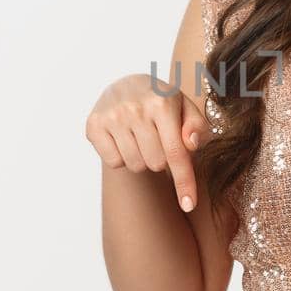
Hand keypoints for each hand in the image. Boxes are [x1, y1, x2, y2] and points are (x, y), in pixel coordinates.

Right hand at [85, 73, 214, 212]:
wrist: (127, 84)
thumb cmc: (163, 102)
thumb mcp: (186, 108)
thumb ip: (197, 127)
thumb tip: (190, 144)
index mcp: (162, 103)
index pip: (176, 153)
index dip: (184, 182)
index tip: (189, 205)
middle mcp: (135, 109)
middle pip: (156, 164)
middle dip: (161, 158)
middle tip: (157, 139)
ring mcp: (112, 117)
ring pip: (135, 165)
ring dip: (142, 159)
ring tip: (140, 137)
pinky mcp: (93, 125)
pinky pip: (114, 162)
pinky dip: (121, 157)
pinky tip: (123, 139)